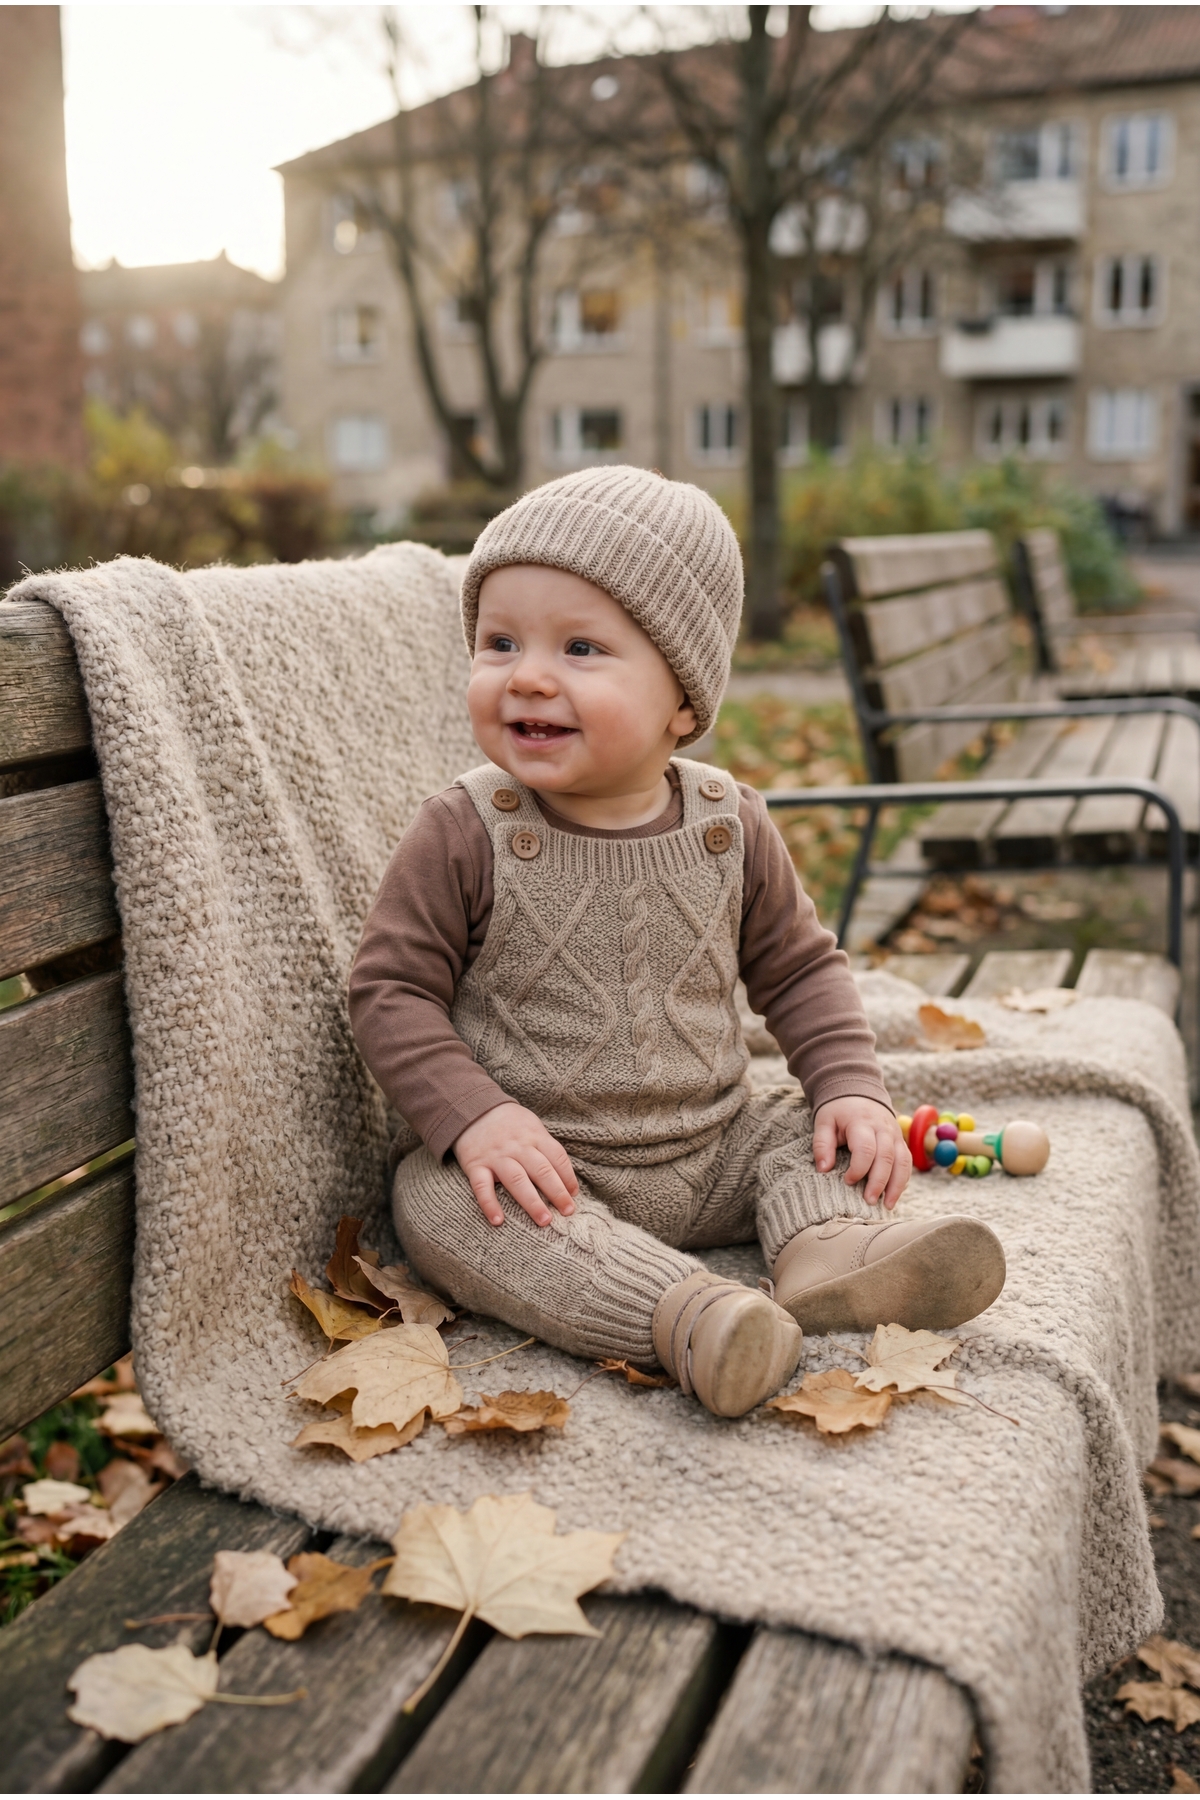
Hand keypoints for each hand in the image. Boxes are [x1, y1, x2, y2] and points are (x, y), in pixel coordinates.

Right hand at [453, 1102, 578, 1227]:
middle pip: (541, 1171)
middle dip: (557, 1193)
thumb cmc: (509, 1122)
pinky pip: (482, 1187)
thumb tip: (565, 1176)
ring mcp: (496, 1157)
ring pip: (517, 1181)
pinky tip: (498, 1221)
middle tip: (568, 1212)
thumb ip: (545, 1147)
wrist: (472, 1108)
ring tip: (545, 1220)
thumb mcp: (531, 1125)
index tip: (574, 1195)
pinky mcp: (475, 1165)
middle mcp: (517, 1147)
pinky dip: (489, 1204)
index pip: (557, 1158)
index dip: (568, 1177)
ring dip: (532, 1202)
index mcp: (534, 1136)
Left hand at [813, 1096, 910, 1209]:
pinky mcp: (901, 1142)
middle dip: (879, 1182)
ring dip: (896, 1185)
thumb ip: (822, 1144)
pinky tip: (893, 1195)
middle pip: (887, 1158)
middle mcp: (883, 1129)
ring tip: (887, 1205)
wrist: (859, 1092)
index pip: (866, 1149)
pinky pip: (907, 1162)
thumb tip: (823, 1169)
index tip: (847, 1181)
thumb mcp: (824, 1122)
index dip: (858, 1169)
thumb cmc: (838, 1111)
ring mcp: (896, 1135)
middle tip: (868, 1201)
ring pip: (903, 1162)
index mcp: (862, 1123)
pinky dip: (902, 1180)